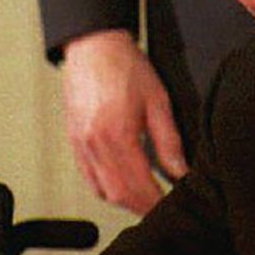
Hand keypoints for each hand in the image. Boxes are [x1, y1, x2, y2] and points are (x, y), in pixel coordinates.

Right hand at [60, 29, 186, 213]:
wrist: (93, 46)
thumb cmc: (123, 66)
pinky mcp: (74, 141)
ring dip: (124, 200)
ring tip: (144, 199)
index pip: (139, 185)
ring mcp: (81, 145)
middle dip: (141, 207)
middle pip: (118, 195)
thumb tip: (180, 171)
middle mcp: (95, 144)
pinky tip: (121, 184)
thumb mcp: (158, 102)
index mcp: (117, 135)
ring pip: (102, 190)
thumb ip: (169, 142)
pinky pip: (88, 177)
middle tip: (160, 208)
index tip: (170, 206)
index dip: (155, 202)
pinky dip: (106, 188)